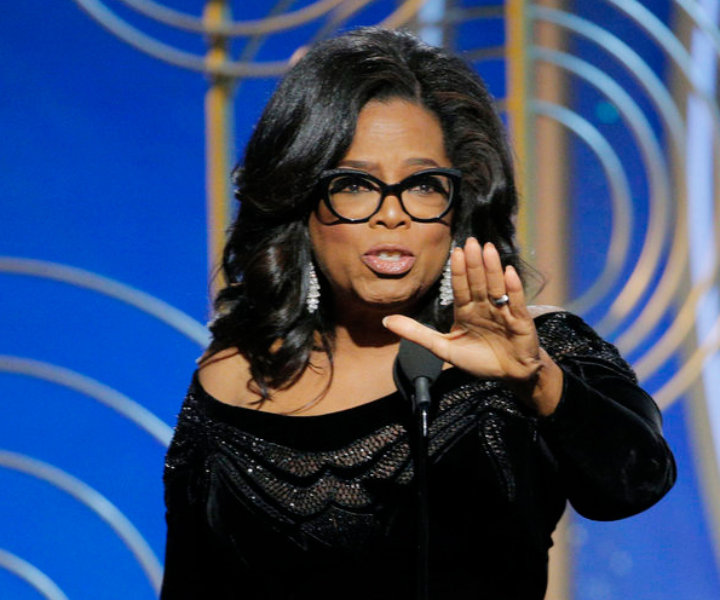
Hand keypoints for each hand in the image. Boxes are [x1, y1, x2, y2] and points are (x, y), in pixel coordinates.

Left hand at [383, 238, 561, 412]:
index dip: (459, 271)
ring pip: (496, 287)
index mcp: (467, 310)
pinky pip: (516, 302)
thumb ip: (416, 333)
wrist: (509, 376)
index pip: (460, 288)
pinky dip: (513, 288)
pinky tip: (509, 272)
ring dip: (492, 269)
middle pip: (478, 282)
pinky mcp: (521, 321)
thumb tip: (386, 321)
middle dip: (474, 263)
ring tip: (488, 250)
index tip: (455, 251)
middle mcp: (484, 306)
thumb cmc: (478, 360)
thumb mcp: (443, 348)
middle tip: (471, 241)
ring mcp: (503, 312)